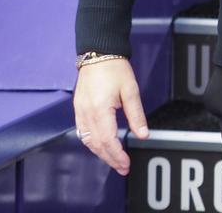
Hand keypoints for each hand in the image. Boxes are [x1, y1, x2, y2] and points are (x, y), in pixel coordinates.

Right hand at [73, 59, 148, 174]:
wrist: (98, 54)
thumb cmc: (114, 69)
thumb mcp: (130, 90)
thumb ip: (136, 115)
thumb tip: (143, 134)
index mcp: (100, 110)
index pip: (108, 141)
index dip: (117, 155)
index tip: (126, 164)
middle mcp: (86, 113)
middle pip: (97, 145)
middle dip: (110, 159)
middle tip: (122, 168)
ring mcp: (80, 112)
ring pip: (87, 141)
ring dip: (100, 153)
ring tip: (114, 160)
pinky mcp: (78, 109)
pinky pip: (82, 132)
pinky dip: (92, 143)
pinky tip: (100, 146)